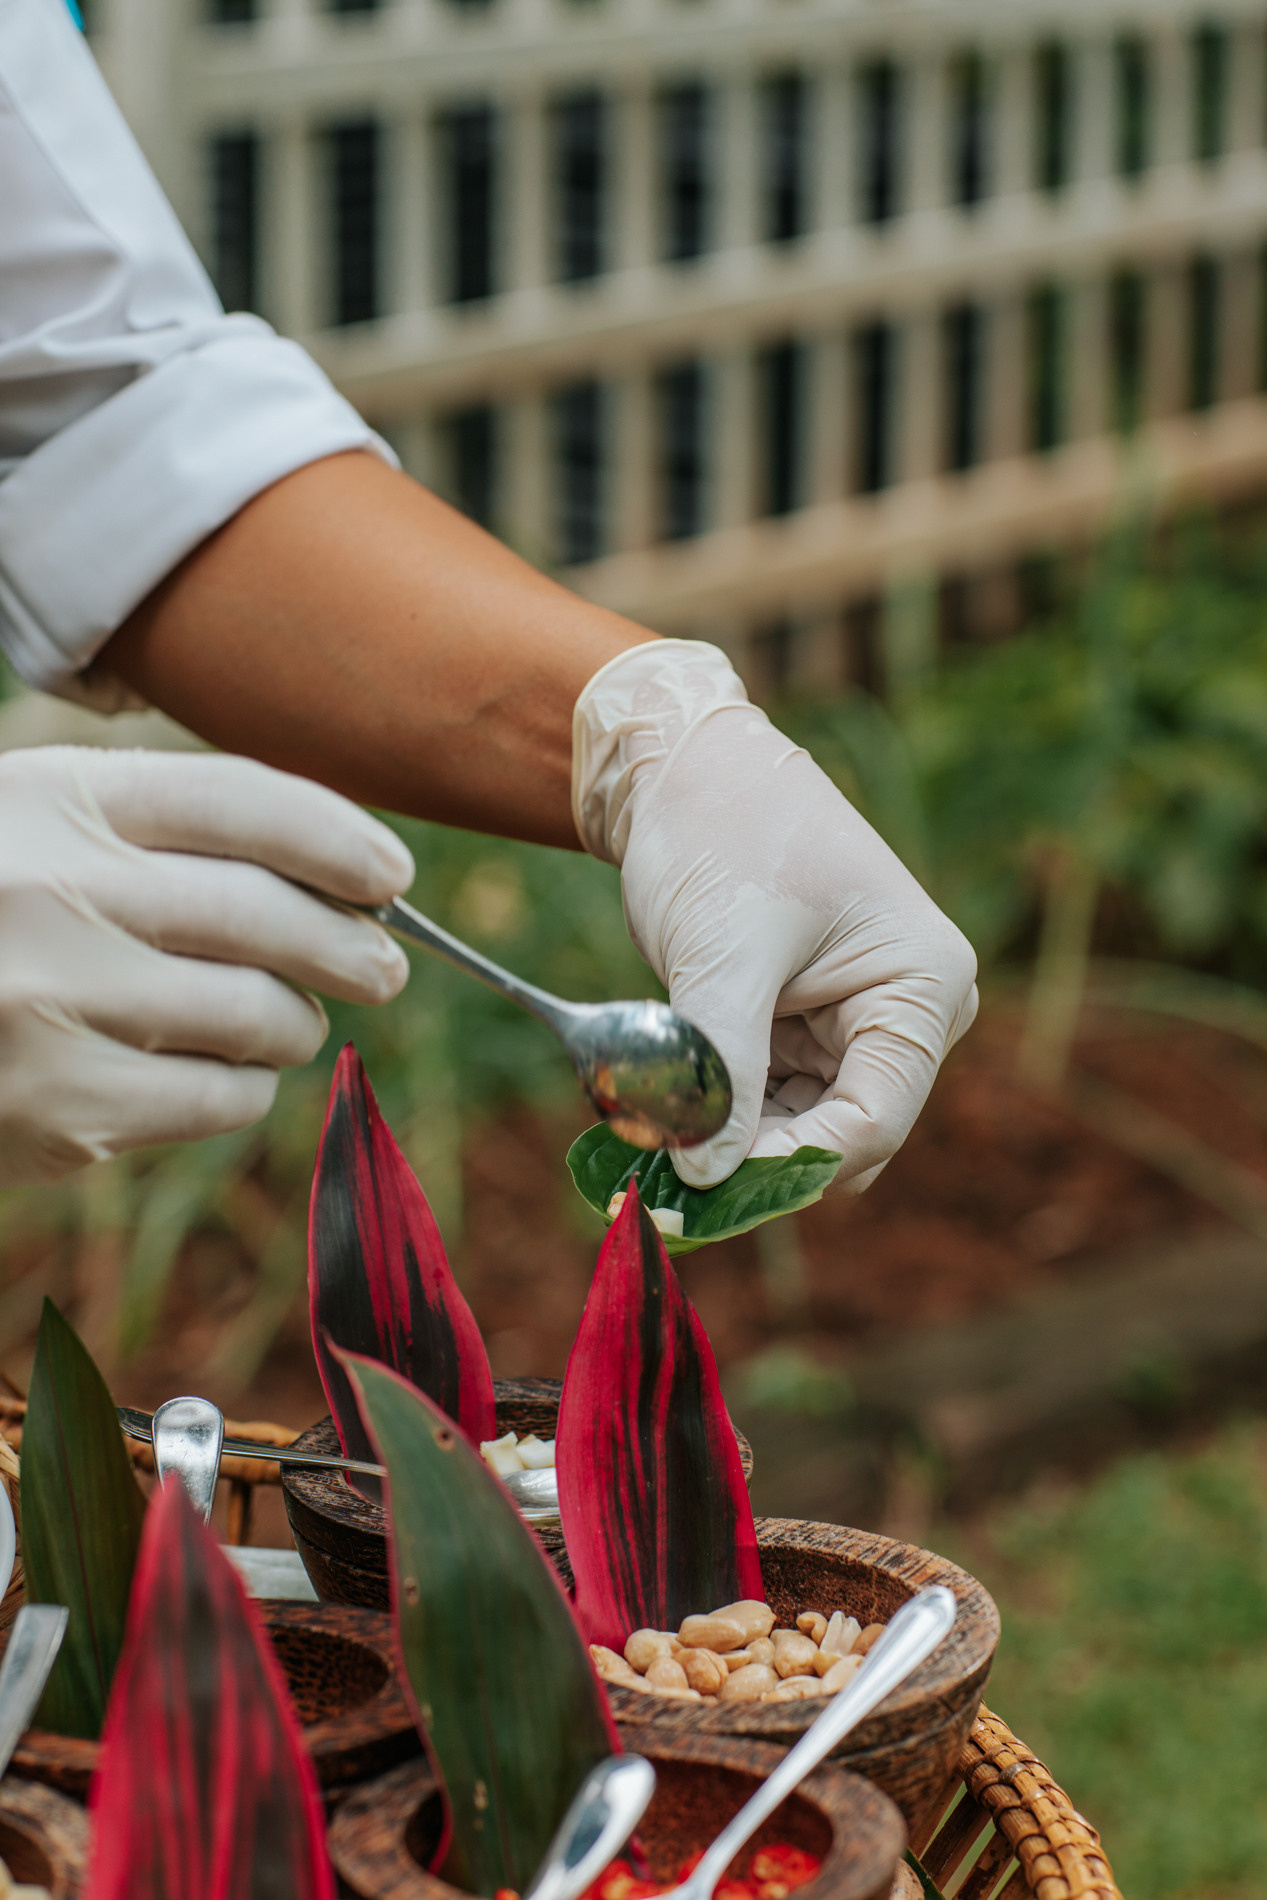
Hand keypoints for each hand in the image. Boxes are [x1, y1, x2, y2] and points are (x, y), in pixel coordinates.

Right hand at [0, 747, 413, 1184]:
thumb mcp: (34, 827)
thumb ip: (157, 834)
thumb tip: (345, 878)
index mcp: (53, 799)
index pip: (241, 802)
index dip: (338, 838)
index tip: (390, 875)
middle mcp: (54, 890)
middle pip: (270, 913)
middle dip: (353, 945)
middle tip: (382, 968)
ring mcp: (52, 1003)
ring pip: (260, 1012)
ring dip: (296, 1022)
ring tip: (286, 1021)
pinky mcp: (59, 1110)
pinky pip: (220, 1095)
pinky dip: (245, 1086)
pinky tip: (223, 1073)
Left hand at [573, 643, 977, 1188]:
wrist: (682, 767)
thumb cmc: (721, 831)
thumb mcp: (723, 954)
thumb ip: (722, 1071)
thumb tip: (705, 1176)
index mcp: (923, 985)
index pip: (874, 1118)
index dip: (792, 1167)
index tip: (706, 1189)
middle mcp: (905, 1014)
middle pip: (840, 1135)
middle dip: (757, 1163)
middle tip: (669, 1189)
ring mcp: (855, 1027)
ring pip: (799, 1130)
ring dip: (730, 1146)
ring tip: (651, 1150)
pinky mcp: (803, 1032)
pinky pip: (768, 1103)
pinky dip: (719, 1118)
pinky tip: (662, 1122)